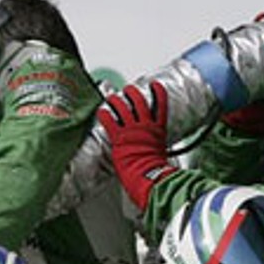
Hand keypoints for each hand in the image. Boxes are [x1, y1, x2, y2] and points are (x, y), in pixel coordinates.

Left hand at [96, 82, 175, 209]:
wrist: (150, 177)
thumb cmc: (156, 172)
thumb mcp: (162, 153)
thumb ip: (156, 144)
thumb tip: (156, 148)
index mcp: (158, 129)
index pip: (161, 104)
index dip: (158, 92)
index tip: (154, 85)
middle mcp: (145, 126)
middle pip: (139, 101)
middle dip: (132, 92)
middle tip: (128, 90)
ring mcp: (132, 130)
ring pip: (123, 107)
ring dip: (115, 100)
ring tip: (111, 98)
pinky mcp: (119, 137)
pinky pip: (109, 120)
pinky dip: (104, 114)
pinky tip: (101, 112)